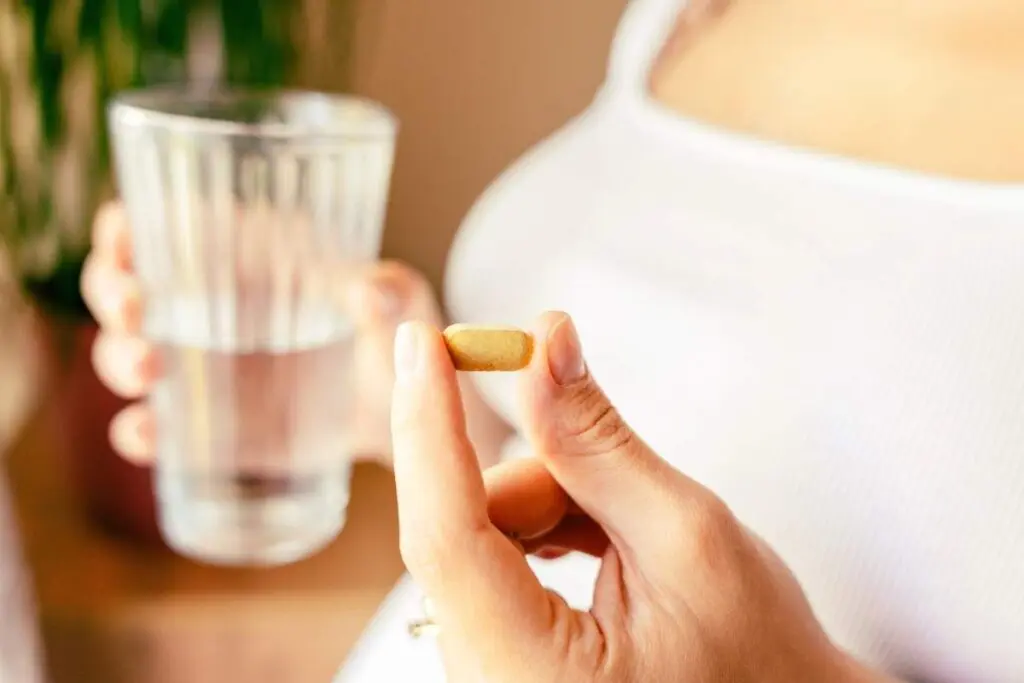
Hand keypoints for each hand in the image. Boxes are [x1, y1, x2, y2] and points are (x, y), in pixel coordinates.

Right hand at [80, 201, 443, 464]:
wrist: (408, 413)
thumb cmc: (399, 335)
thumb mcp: (401, 303)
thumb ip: (390, 290)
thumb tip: (369, 291)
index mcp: (247, 258)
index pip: (165, 225)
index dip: (129, 227)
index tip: (125, 237)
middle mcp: (211, 310)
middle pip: (125, 287)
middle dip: (113, 293)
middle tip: (137, 310)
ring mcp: (205, 370)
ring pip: (127, 354)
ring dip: (118, 358)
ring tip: (148, 370)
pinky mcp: (213, 424)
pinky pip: (159, 427)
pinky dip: (141, 431)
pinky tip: (148, 433)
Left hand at [390, 312, 899, 682]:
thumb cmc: (760, 661)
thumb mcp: (687, 535)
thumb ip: (597, 441)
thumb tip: (544, 348)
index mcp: (531, 672)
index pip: (447, 533)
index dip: (430, 426)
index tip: (425, 345)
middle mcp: (490, 681)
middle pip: (468, 527)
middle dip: (538, 479)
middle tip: (614, 476)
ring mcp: (489, 671)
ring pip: (480, 534)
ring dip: (548, 506)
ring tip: (627, 537)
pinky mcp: (498, 654)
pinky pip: (492, 557)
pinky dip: (543, 528)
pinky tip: (599, 544)